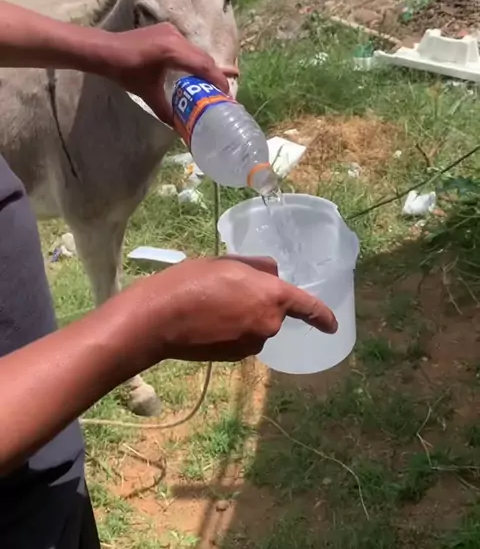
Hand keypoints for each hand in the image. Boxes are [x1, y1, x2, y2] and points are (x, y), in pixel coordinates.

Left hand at [107, 24, 237, 122]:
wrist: (104, 51)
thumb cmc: (124, 72)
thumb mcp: (148, 93)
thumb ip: (166, 110)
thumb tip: (179, 127)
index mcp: (173, 51)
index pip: (204, 65)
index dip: (219, 80)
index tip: (226, 95)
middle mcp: (176, 37)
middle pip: (203, 57)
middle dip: (214, 75)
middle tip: (222, 93)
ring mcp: (171, 31)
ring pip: (196, 51)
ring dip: (204, 67)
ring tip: (210, 84)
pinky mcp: (166, 30)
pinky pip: (187, 46)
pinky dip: (193, 59)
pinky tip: (193, 71)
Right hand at [132, 256, 336, 363]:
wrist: (160, 318)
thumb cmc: (192, 281)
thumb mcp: (227, 262)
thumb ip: (257, 268)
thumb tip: (272, 275)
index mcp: (272, 296)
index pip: (307, 306)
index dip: (322, 316)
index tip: (332, 326)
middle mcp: (268, 324)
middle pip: (273, 312)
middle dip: (257, 301)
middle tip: (227, 287)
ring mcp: (251, 344)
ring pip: (256, 326)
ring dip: (243, 316)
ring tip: (210, 304)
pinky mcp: (234, 357)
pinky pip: (241, 339)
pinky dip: (231, 331)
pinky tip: (207, 321)